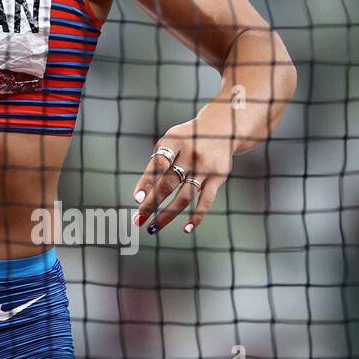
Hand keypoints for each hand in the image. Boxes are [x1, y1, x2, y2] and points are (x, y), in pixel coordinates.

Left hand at [133, 117, 233, 234]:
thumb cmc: (187, 139)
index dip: (147, 182)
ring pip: (184, 196)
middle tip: (138, 220)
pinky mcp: (218, 177)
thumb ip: (157, 163)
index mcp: (174, 142)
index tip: (137, 199)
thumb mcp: (170, 140)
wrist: (222, 129)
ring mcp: (205, 167)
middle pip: (168, 183)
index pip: (158, 163)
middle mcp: (190, 154)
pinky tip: (186, 229)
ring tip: (153, 228)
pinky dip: (197, 216)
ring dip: (167, 215)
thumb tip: (140, 195)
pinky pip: (206, 201)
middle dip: (152, 203)